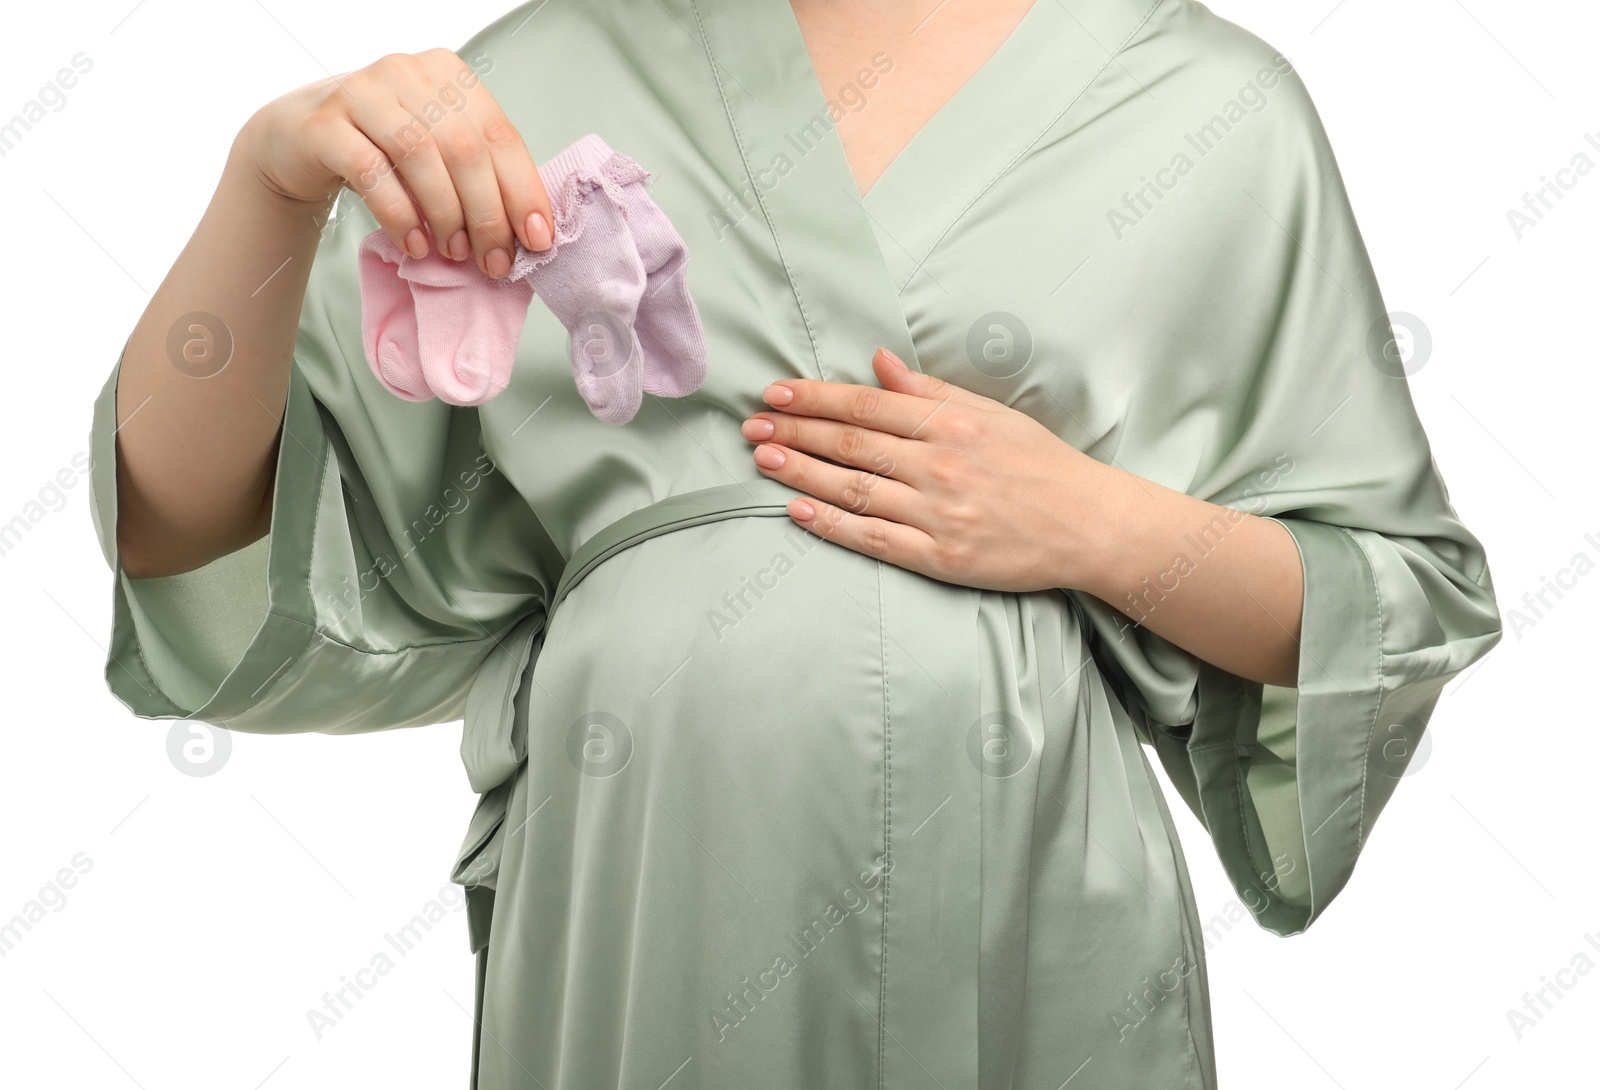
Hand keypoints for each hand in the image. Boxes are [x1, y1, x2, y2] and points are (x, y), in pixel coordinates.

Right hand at [239, 48, 553, 277]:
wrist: (301, 140)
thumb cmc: (384, 148)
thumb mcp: (438, 150)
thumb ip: (480, 173)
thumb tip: (530, 230)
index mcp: (448, 74)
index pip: (499, 134)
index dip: (523, 191)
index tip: (537, 240)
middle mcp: (406, 73)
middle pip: (463, 148)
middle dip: (487, 214)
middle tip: (493, 260)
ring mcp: (361, 92)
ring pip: (419, 155)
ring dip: (445, 214)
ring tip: (454, 252)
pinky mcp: (325, 124)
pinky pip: (371, 171)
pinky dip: (400, 214)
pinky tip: (414, 244)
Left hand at [739, 348, 1133, 594]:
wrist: (1090, 526)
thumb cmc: (1041, 466)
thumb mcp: (992, 414)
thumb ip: (931, 391)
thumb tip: (877, 362)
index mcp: (953, 425)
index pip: (868, 406)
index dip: (815, 398)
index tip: (776, 392)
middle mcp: (941, 466)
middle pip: (851, 444)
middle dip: (795, 432)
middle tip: (752, 426)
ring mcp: (939, 514)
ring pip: (854, 489)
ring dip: (802, 473)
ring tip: (763, 460)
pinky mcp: (941, 557)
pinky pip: (875, 538)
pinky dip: (832, 524)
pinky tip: (798, 511)